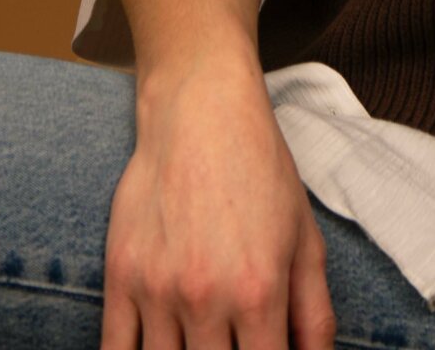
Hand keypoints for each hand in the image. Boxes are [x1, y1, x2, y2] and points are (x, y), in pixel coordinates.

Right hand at [100, 52, 336, 349]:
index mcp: (259, 292)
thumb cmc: (260, 169)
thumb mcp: (305, 238)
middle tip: (230, 346)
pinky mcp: (120, 276)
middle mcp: (206, 297)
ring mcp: (157, 289)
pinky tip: (157, 349)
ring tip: (200, 343)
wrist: (200, 108)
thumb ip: (314, 315)